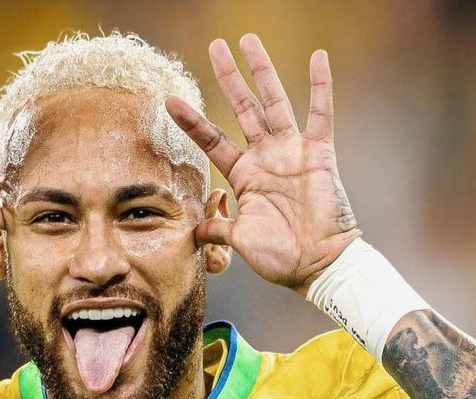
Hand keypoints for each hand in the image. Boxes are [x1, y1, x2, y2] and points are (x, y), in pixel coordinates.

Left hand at [166, 34, 360, 294]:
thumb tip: (192, 231)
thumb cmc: (280, 256)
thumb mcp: (238, 239)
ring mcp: (292, 151)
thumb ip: (215, 228)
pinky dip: (321, 86)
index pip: (211, 139)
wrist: (317, 266)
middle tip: (215, 47)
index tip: (168, 100)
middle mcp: (265, 156)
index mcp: (243, 174)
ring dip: (261, 71)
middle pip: (242, 107)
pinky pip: (322, 114)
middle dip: (228, 77)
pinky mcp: (319, 153)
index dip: (190, 121)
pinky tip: (318, 57)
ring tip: (248, 40)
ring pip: (274, 101)